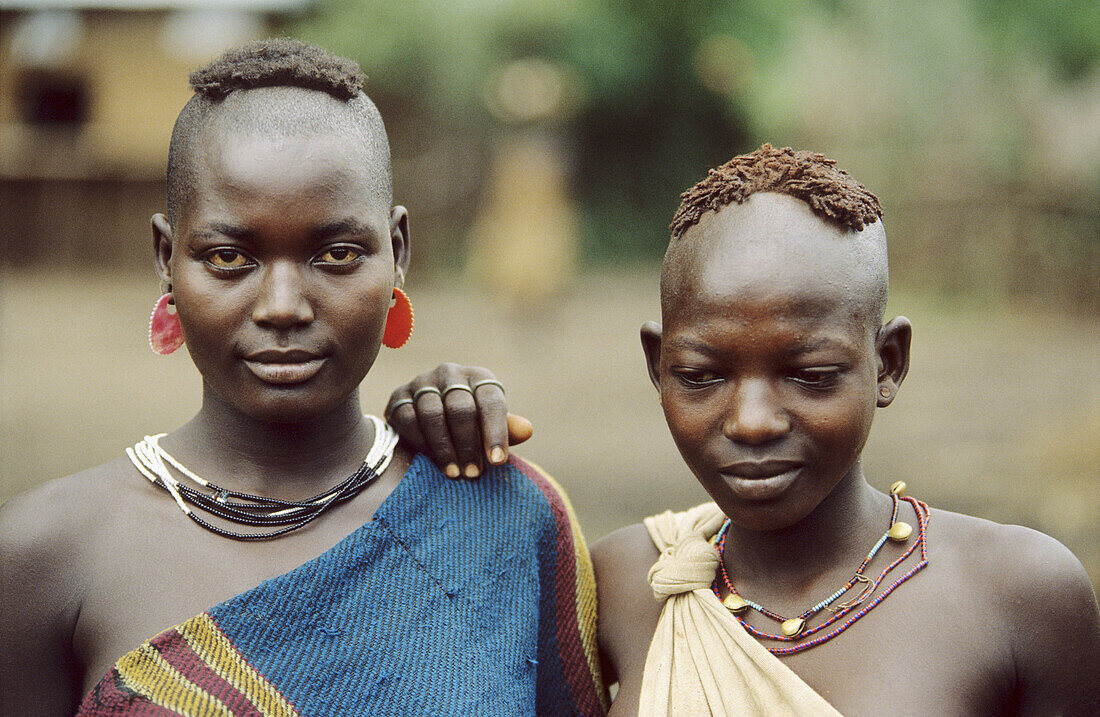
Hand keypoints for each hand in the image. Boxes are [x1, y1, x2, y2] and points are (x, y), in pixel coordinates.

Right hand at [384, 364, 532, 478]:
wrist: (426, 420)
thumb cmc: (469, 424)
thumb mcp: (489, 425)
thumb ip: (506, 429)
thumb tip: (526, 430)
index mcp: (479, 377)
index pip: (491, 401)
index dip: (495, 432)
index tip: (497, 462)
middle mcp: (451, 373)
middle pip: (461, 408)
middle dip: (469, 444)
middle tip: (473, 474)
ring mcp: (422, 382)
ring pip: (433, 414)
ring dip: (444, 447)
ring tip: (454, 473)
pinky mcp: (399, 395)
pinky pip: (408, 418)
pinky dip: (421, 442)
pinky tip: (430, 460)